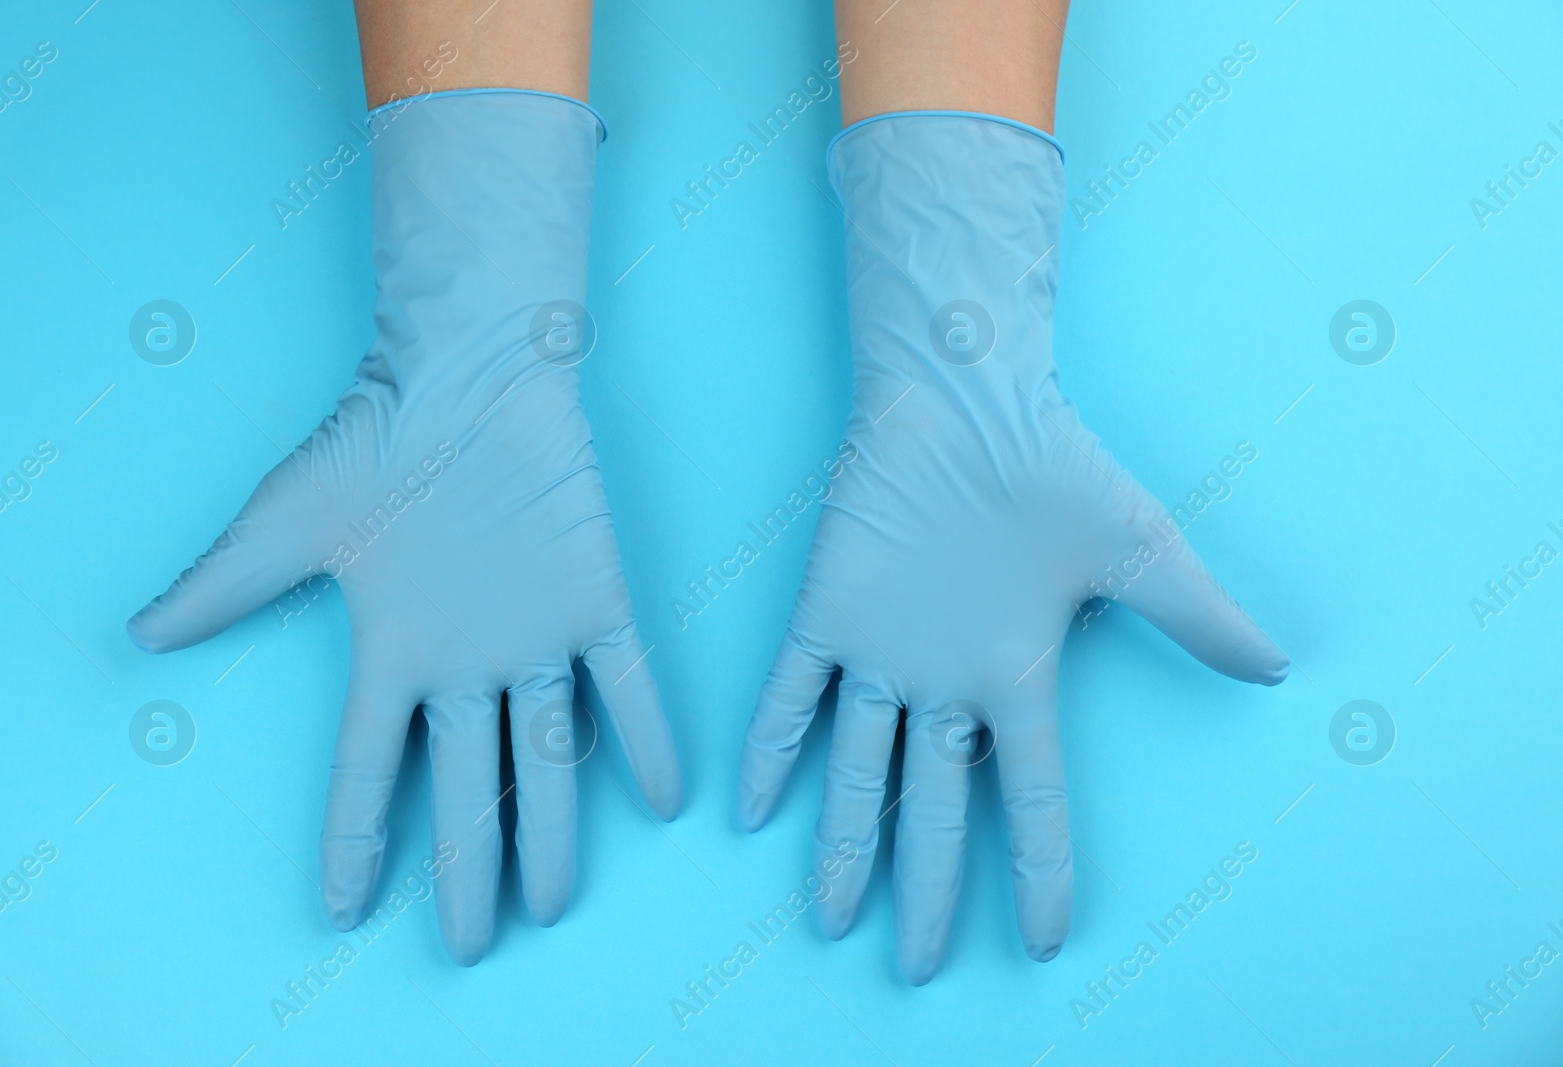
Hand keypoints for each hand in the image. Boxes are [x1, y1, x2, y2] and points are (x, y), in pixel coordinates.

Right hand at [127, 92, 679, 964]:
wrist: (464, 370)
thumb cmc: (377, 439)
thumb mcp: (288, 523)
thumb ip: (225, 586)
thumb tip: (141, 632)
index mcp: (396, 653)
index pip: (365, 769)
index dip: (353, 840)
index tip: (343, 909)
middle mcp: (467, 662)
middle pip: (464, 787)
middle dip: (468, 867)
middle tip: (473, 945)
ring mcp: (532, 636)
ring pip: (546, 755)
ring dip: (553, 829)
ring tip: (556, 904)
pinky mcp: (594, 599)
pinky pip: (627, 684)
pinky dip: (647, 739)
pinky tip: (665, 800)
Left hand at [736, 114, 1285, 984]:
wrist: (969, 396)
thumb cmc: (1050, 467)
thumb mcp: (1137, 551)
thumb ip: (1195, 618)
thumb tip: (1279, 667)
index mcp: (1014, 679)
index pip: (1031, 799)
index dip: (1037, 870)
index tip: (1042, 940)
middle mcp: (944, 681)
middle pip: (934, 809)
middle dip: (925, 888)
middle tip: (913, 969)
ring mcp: (882, 652)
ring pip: (857, 771)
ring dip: (843, 845)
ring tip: (827, 920)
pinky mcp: (827, 612)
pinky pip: (789, 694)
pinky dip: (768, 748)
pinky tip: (748, 808)